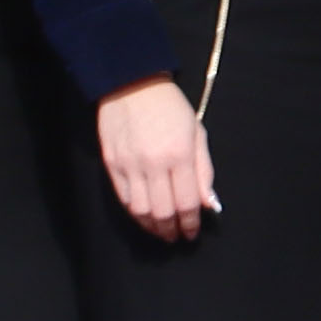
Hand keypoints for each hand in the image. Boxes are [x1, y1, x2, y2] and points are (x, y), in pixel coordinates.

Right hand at [97, 78, 217, 239]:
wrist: (131, 83)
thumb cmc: (170, 107)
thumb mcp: (197, 134)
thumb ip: (204, 171)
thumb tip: (209, 204)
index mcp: (180, 155)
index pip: (187, 203)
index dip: (190, 224)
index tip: (192, 233)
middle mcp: (154, 164)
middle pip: (163, 211)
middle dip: (172, 229)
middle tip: (176, 237)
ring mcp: (130, 165)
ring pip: (140, 210)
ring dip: (152, 226)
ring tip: (161, 231)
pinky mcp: (112, 164)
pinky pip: (123, 198)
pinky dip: (134, 213)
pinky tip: (143, 216)